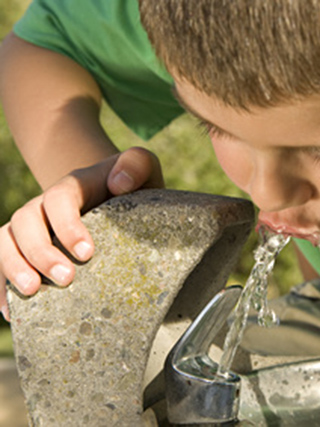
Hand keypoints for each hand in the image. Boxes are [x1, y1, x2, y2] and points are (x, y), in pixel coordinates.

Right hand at [0, 147, 162, 320]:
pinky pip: (0, 264)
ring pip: (4, 242)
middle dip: (40, 251)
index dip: (67, 225)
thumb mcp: (142, 169)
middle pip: (25, 221)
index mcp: (72, 186)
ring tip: (32, 292)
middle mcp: (43, 206)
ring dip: (12, 267)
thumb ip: (136, 165)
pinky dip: (1, 287)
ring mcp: (30, 228)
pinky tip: (14, 312)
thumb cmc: (133, 188)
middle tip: (66, 278)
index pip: (59, 199)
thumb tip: (118, 183)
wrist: (116, 199)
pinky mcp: (23, 250)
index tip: (87, 253)